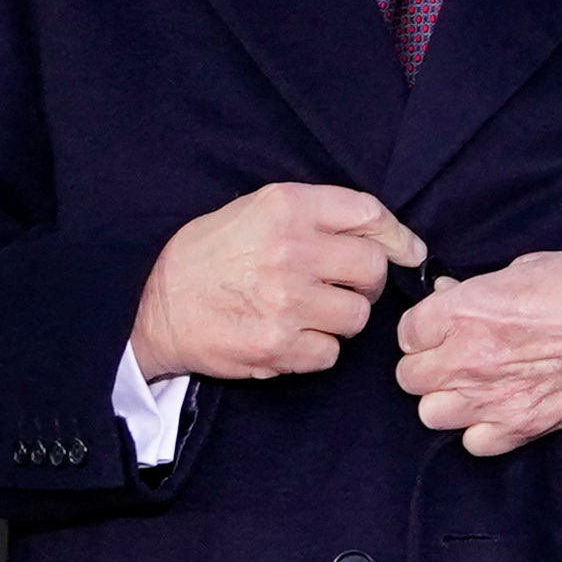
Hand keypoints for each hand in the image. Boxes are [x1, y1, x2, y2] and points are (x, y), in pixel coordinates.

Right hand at [130, 185, 424, 383]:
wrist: (152, 303)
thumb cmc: (208, 255)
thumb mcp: (256, 210)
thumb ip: (317, 215)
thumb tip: (392, 239)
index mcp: (286, 207)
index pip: (369, 215)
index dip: (397, 237)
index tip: (408, 252)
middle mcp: (290, 250)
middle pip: (372, 270)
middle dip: (365, 283)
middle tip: (341, 288)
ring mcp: (286, 301)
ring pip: (356, 317)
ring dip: (341, 320)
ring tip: (307, 313)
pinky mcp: (278, 345)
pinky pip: (330, 353)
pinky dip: (316, 350)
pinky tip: (289, 335)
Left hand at [393, 249, 561, 455]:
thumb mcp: (524, 268)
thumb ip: (475, 289)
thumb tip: (448, 296)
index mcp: (464, 311)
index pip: (407, 332)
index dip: (423, 330)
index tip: (439, 329)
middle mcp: (468, 358)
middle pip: (410, 378)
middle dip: (428, 365)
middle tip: (454, 357)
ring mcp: (493, 398)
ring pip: (431, 414)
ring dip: (447, 400)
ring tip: (472, 386)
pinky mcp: (522, 427)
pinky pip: (474, 443)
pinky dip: (481, 431)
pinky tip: (499, 409)